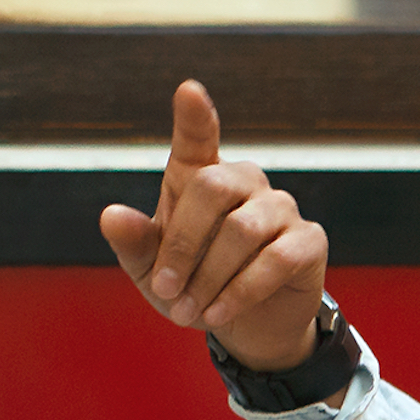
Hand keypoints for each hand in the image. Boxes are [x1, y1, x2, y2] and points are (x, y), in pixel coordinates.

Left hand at [98, 80, 330, 372]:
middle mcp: (244, 181)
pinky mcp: (308, 240)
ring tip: (187, 312)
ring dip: (209, 278)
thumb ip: (134, 243)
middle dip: (183, 244)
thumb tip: (111, 216)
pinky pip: (276, 260)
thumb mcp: (152, 272)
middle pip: (212, 187)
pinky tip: (219, 314)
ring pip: (242, 230)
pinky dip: (240, 291)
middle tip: (166, 289)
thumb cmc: (192, 285)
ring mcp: (280, 207)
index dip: (195, 116)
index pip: (198, 138)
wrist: (245, 328)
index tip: (188, 91)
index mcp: (200, 178)